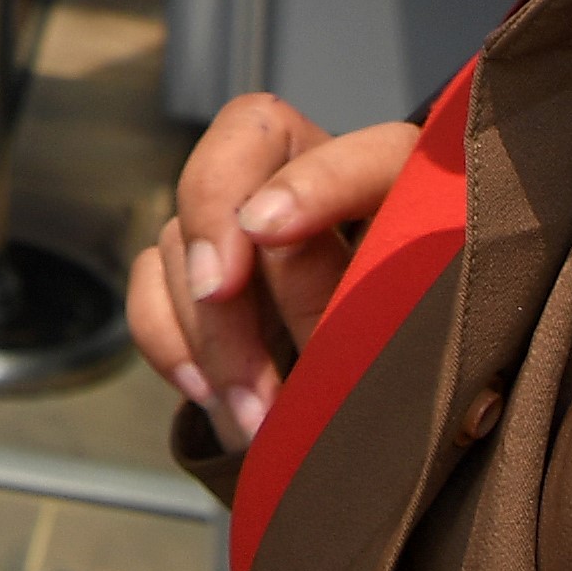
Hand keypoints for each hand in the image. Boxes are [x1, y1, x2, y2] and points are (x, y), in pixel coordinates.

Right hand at [127, 97, 419, 448]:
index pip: (363, 154)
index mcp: (399, 190)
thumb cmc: (421, 373)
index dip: (315, 180)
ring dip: (208, 325)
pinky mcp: (198, 268)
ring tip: (254, 414)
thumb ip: (377, 320)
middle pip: (239, 158)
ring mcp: (244, 224)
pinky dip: (167, 337)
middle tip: (218, 294)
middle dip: (218, 226)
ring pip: (186, 231)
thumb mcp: (418, 351)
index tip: (271, 230)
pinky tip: (209, 393)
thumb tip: (322, 321)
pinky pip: (150, 280)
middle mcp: (313, 186)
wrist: (379, 417)